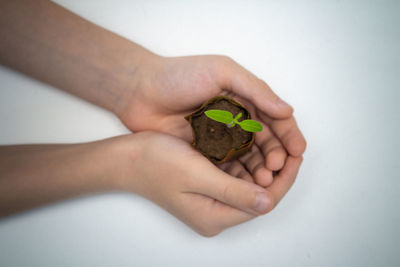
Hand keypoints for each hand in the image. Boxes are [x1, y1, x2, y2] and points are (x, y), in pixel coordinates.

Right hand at [115, 132, 302, 235]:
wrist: (127, 158)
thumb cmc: (156, 164)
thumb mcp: (198, 176)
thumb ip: (234, 191)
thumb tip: (268, 202)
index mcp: (215, 217)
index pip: (263, 202)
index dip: (285, 178)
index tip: (297, 154)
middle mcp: (215, 212)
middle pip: (258, 194)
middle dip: (276, 170)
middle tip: (289, 146)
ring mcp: (210, 200)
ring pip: (248, 182)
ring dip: (262, 163)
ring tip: (275, 142)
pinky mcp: (205, 186)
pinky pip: (234, 174)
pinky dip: (246, 160)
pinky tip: (253, 144)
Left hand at [117, 55, 305, 186]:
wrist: (140, 91)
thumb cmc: (179, 75)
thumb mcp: (222, 71)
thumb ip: (255, 89)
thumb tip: (287, 110)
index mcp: (244, 97)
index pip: (275, 118)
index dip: (288, 135)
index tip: (298, 151)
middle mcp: (236, 119)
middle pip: (265, 141)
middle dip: (276, 155)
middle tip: (278, 168)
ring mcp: (221, 137)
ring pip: (249, 156)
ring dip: (260, 168)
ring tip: (265, 179)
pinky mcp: (206, 152)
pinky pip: (228, 166)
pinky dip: (239, 175)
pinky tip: (245, 183)